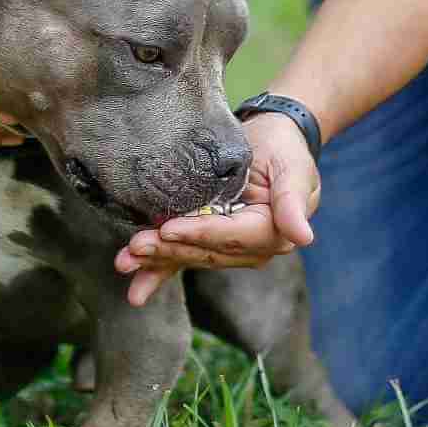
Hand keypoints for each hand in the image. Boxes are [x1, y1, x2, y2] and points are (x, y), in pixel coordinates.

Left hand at [115, 112, 321, 305]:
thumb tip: (303, 238)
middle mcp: (249, 247)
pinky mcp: (206, 239)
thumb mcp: (293, 169)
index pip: (231, 236)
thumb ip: (293, 202)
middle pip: (205, 251)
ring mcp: (226, 246)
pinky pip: (182, 257)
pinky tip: (135, 289)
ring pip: (189, 255)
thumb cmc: (283, 149)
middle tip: (134, 247)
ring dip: (156, 260)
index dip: (200, 234)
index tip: (170, 231)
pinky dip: (158, 271)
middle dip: (168, 250)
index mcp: (272, 233)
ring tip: (123, 262)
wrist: (272, 137)